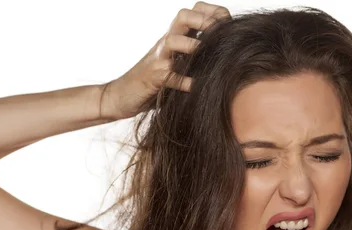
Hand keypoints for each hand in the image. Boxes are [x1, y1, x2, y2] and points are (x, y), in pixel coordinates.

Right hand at [99, 2, 230, 120]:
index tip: (229, 26)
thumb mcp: (177, 67)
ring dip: (192, 46)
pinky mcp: (152, 78)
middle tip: (220, 36)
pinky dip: (182, 80)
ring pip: (173, 40)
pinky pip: (168, 75)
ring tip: (207, 57)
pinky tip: (195, 86)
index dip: (213, 13)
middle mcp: (166, 44)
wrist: (121, 96)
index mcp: (175, 38)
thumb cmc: (154, 83)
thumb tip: (228, 62)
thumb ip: (194, 60)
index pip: (194, 12)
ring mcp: (158, 59)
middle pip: (183, 16)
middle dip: (204, 21)